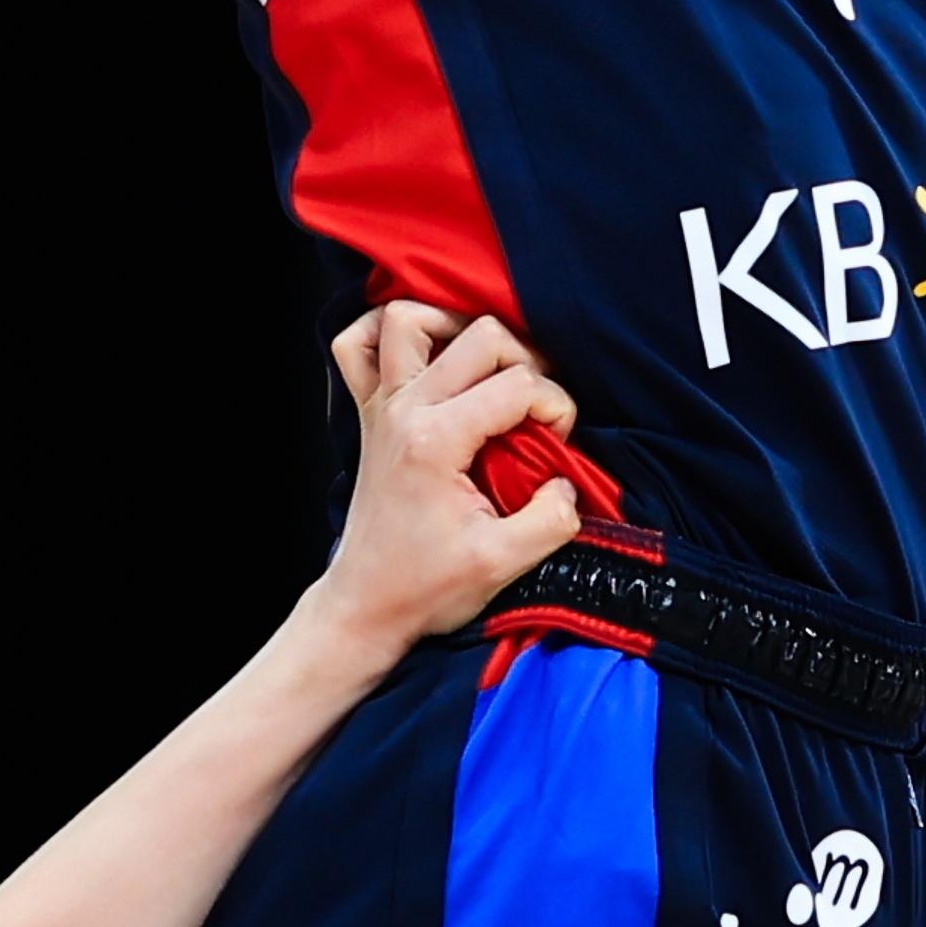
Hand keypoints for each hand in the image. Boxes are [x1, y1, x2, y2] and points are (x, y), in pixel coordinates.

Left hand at [304, 304, 588, 664]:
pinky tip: (424, 356)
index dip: (555, 408)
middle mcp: (405, 409)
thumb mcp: (503, 564)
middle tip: (534, 410)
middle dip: (525, 364)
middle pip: (480, 336)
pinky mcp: (368, 414)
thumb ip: (551, 519)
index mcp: (437, 440)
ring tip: (485, 370)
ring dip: (456, 331)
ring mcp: (381, 406)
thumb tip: (567, 481)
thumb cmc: (426, 587)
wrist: (366, 606)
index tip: (557, 447)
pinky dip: (389, 337)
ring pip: (409, 320)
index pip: (517, 385)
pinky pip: (358, 346)